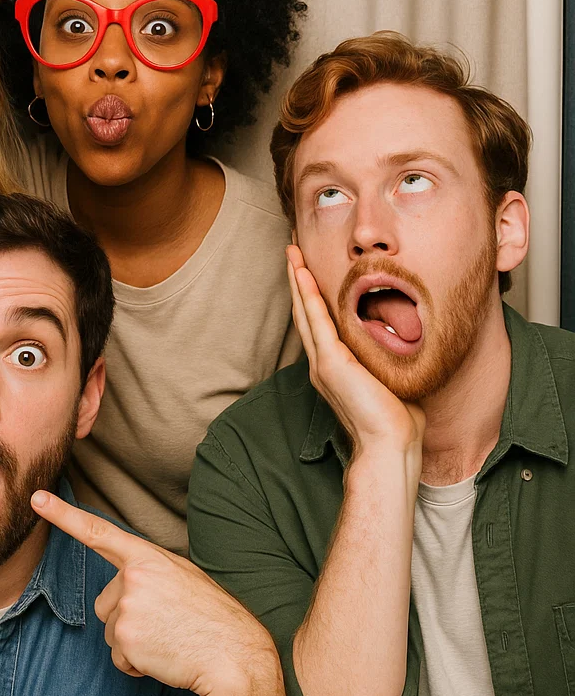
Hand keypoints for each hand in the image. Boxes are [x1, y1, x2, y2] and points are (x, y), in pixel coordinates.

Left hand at [31, 490, 278, 695]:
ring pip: (112, 630)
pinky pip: (119, 657)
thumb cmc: (212, 615)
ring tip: (169, 636)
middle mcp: (132, 577)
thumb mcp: (182, 576)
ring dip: (135, 640)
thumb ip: (148, 571)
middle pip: (107, 601)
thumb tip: (127, 584)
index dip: (63, 515)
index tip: (37, 498)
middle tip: (168, 621)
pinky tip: (165, 656)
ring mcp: (127, 607)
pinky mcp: (125, 640)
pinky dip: (138, 663)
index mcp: (147, 556)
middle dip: (129, 616)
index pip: (98, 531)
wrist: (234, 655)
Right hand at [286, 245, 424, 460]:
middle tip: (292, 250)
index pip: (319, 322)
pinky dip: (307, 295)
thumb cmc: (396, 420)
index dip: (311, 293)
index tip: (309, 269)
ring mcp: (323, 362)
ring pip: (305, 311)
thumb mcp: (391, 378)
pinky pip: (315, 320)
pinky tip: (302, 274)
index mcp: (335, 366)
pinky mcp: (331, 362)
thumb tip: (402, 340)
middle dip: (297, 279)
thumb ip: (387, 357)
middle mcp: (322, 362)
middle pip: (304, 311)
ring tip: (291, 253)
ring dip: (297, 280)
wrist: (390, 445)